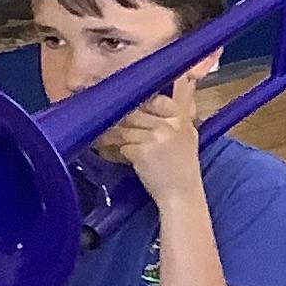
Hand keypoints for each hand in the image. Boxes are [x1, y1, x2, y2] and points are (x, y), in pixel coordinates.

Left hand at [103, 68, 204, 207]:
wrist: (182, 196)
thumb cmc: (181, 169)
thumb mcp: (186, 136)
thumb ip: (174, 116)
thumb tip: (164, 90)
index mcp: (182, 119)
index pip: (156, 99)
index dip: (138, 100)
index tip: (121, 100)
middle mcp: (172, 124)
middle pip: (136, 112)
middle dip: (117, 116)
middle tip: (99, 114)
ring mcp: (158, 137)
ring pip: (125, 127)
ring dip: (109, 133)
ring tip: (98, 134)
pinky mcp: (144, 151)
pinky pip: (122, 145)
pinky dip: (113, 150)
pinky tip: (105, 152)